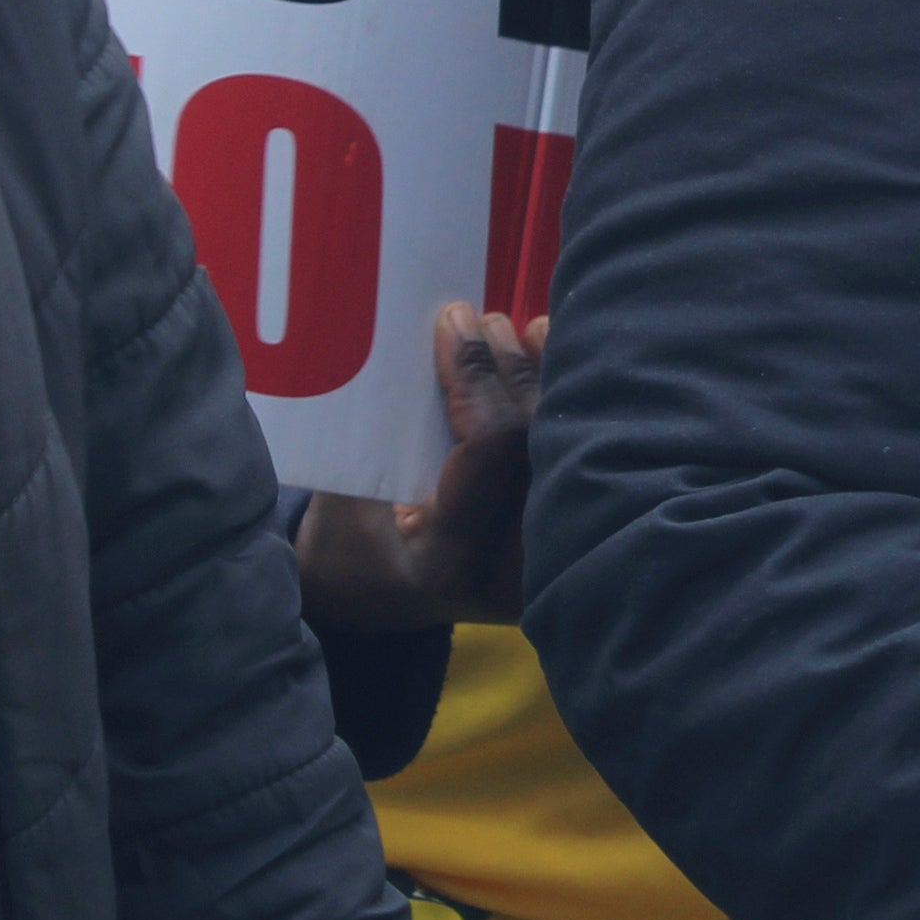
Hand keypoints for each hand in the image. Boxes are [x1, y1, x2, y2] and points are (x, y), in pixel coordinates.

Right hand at [292, 300, 541, 633]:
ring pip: (567, 444)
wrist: (381, 602)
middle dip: (515, 367)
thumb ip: (381, 425)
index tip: (453, 318)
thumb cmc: (350, 539)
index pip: (492, 446)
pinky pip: (574, 460)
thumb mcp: (344, 491)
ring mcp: (553, 560)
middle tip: (487, 318)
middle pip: (538, 437)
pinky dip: (567, 405)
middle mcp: (515, 566)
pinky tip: (551, 361)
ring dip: (548, 377)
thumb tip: (428, 325)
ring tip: (521, 330)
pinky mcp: (570, 545)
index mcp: (451, 559)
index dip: (477, 373)